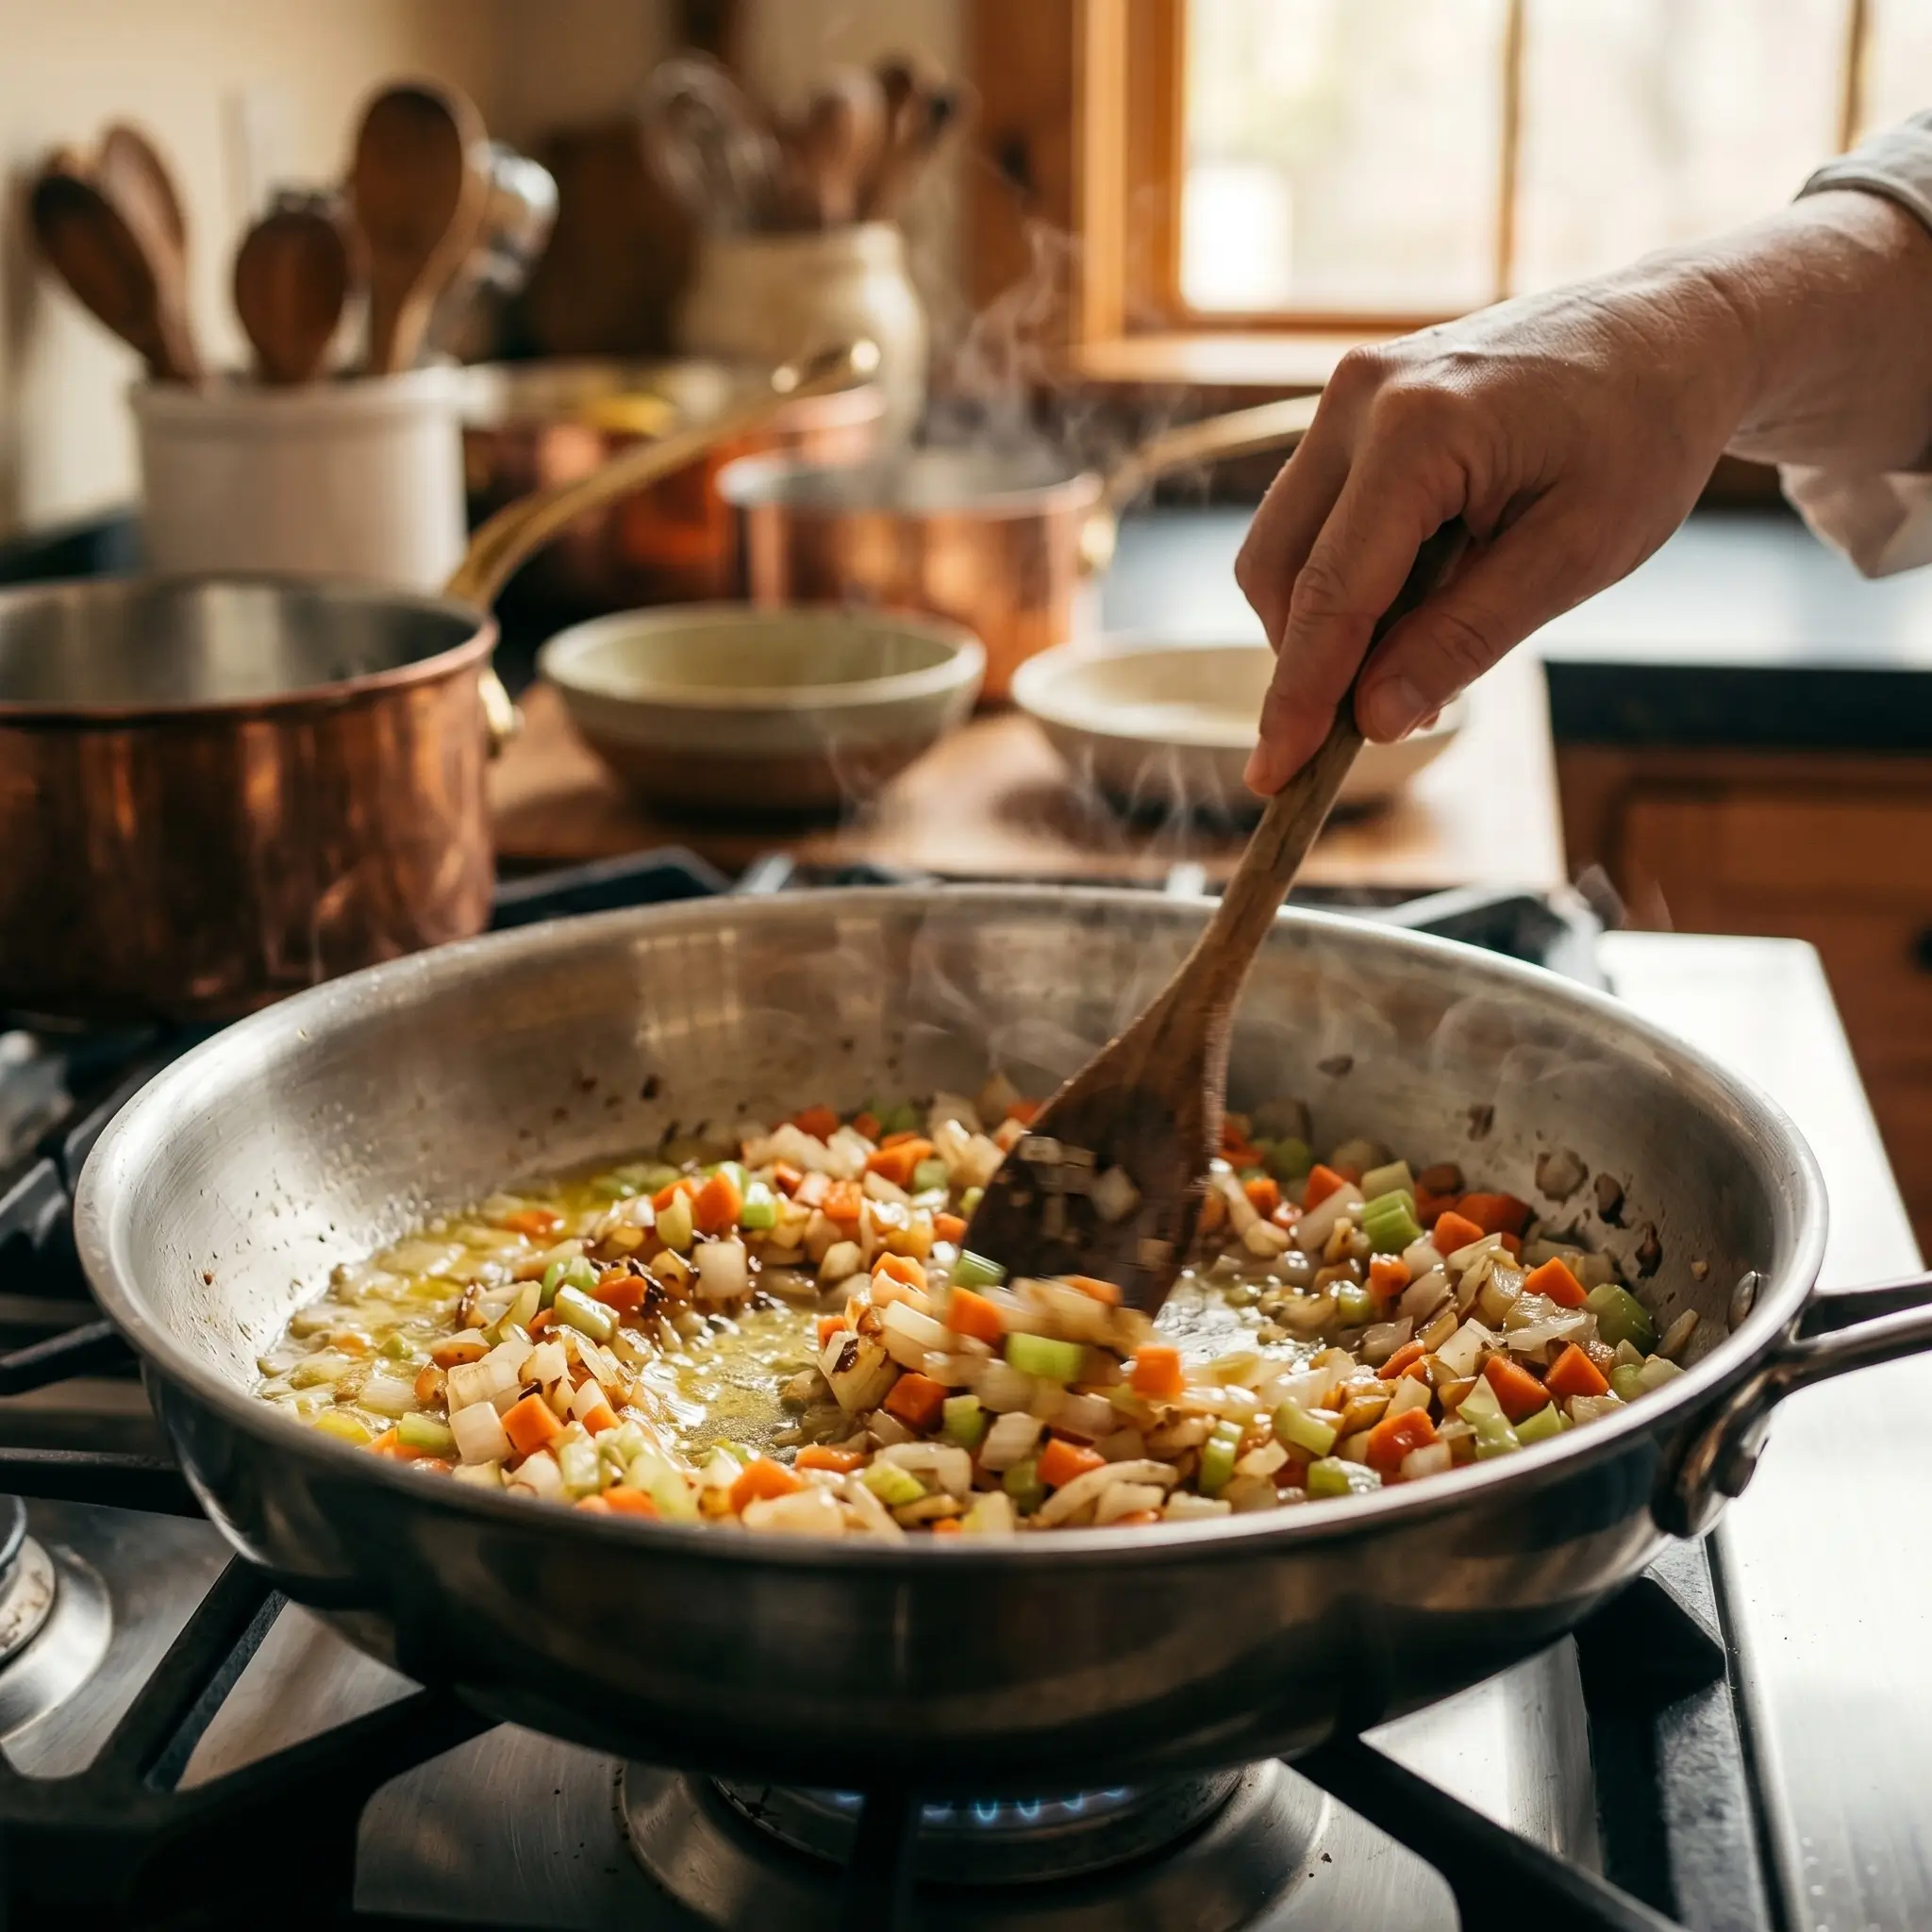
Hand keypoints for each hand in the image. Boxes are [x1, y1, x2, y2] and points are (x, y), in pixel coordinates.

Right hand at [1234, 263, 1754, 791]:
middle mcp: (1361, 397)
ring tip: (1422, 650)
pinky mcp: (1355, 405)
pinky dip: (1346, 578)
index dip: (1299, 696)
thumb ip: (1466, 637)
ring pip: (1283, 546)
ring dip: (1328, 621)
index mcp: (1420, 427)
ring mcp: (1349, 392)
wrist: (1675, 330)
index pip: (1332, 592)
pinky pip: (1314, 515)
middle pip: (1280, 571)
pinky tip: (1418, 598)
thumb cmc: (1645, 434)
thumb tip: (1373, 720)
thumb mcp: (1576, 557)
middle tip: (1372, 724)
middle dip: (1308, 661)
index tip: (1273, 776)